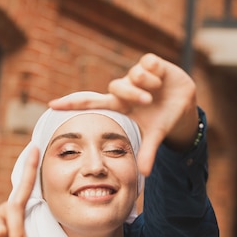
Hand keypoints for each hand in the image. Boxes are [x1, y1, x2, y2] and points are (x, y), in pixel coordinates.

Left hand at [49, 53, 197, 175]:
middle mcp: (124, 89)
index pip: (90, 103)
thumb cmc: (162, 120)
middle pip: (116, 86)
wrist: (184, 104)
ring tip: (157, 92)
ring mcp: (136, 75)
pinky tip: (162, 80)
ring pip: (133, 74)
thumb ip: (147, 152)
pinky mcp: (150, 63)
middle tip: (148, 102)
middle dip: (133, 94)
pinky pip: (147, 63)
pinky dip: (156, 73)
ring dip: (146, 84)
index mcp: (120, 106)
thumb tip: (144, 174)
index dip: (72, 104)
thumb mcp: (155, 136)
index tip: (51, 105)